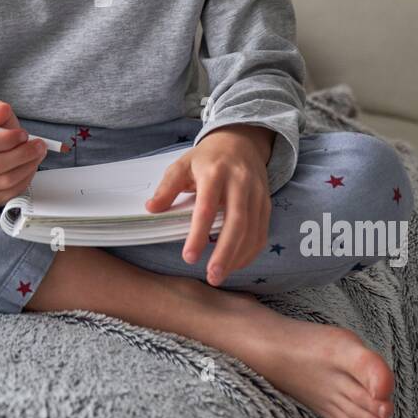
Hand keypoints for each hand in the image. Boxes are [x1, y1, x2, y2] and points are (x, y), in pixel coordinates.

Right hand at [0, 99, 47, 209]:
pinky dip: (26, 179)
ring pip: (5, 181)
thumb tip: (1, 110)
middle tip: (38, 145)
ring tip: (36, 154)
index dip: (6, 140)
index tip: (22, 134)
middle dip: (22, 154)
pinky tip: (29, 167)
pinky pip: (10, 193)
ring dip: (27, 166)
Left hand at [144, 125, 273, 284]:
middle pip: (237, 222)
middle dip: (225, 252)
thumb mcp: (182, 165)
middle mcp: (240, 182)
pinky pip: (262, 232)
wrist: (240, 141)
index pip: (207, 207)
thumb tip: (151, 208)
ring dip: (238, 256)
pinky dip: (250, 252)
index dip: (198, 234)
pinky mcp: (266, 203)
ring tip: (220, 275)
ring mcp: (257, 193)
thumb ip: (167, 187)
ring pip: (252, 230)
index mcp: (215, 172)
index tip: (189, 257)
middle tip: (212, 276)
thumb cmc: (207, 158)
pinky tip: (235, 264)